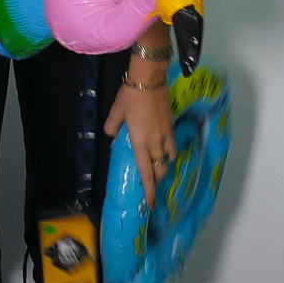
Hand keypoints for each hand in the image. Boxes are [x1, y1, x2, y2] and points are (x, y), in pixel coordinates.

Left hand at [104, 62, 175, 206]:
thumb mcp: (116, 111)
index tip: (151, 203)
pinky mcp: (172, 125)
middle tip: (151, 182)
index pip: (146, 172)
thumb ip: (112, 126)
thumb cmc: (131, 95)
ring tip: (158, 166)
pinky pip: (172, 145)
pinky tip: (164, 148)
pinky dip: (169, 152)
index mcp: (140, 142)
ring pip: (168, 158)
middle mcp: (156, 143)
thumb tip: (110, 135)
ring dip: (163, 166)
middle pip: (160, 169)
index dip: (149, 190)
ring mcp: (166, 134)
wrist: (150, 79)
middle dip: (156, 179)